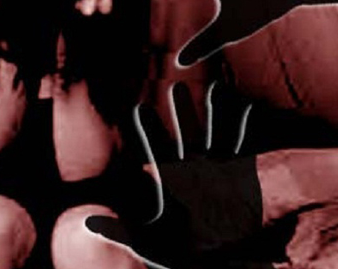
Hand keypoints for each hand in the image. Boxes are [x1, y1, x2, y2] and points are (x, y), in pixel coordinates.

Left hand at [85, 83, 267, 267]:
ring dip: (216, 113)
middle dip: (182, 111)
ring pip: (217, 136)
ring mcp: (219, 171)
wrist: (214, 255)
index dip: (151, 130)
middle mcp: (194, 169)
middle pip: (187, 134)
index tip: (140, 107)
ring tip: (215, 87)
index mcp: (171, 180)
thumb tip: (88, 222)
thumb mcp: (148, 245)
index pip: (158, 150)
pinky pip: (245, 150)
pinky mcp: (241, 178)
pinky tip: (249, 108)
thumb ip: (121, 233)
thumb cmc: (180, 249)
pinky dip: (246, 130)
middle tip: (176, 85)